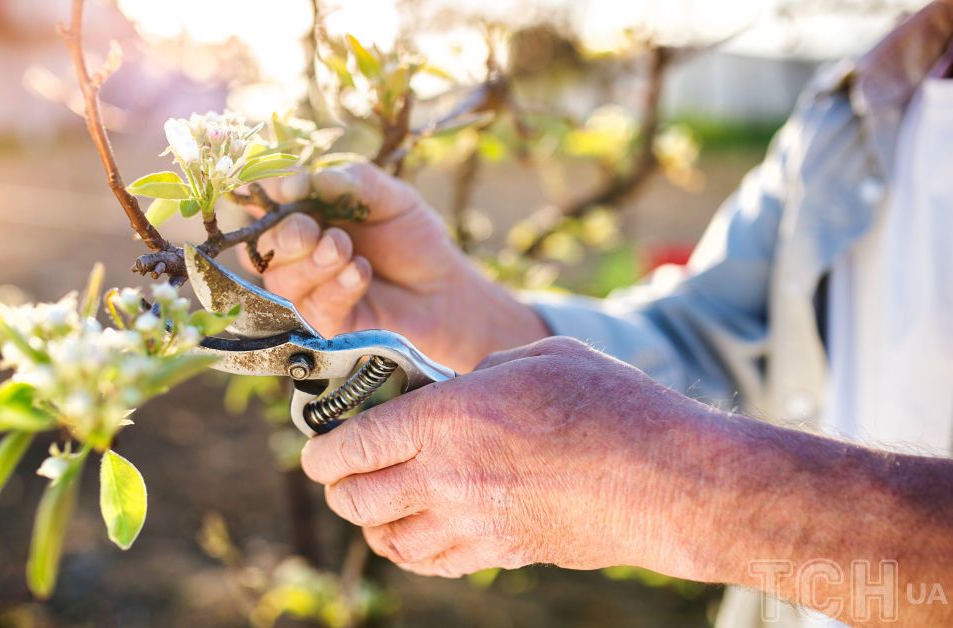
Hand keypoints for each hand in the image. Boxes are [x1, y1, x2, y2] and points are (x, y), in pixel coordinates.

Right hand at [240, 162, 546, 371]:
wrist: (444, 289)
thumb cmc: (413, 239)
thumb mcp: (391, 198)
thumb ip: (352, 182)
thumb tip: (309, 179)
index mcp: (305, 213)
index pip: (265, 200)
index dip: (266, 192)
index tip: (290, 186)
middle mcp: (297, 252)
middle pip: (263, 245)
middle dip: (286, 234)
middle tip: (312, 229)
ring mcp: (306, 291)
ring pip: (281, 279)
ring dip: (312, 263)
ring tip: (346, 250)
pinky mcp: (323, 325)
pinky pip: (312, 307)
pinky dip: (335, 287)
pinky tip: (360, 273)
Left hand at [299, 337, 708, 577]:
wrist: (669, 480)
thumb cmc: (611, 404)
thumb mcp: (538, 356)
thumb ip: (482, 370)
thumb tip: (458, 386)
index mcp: (448, 417)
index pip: (354, 443)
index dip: (322, 450)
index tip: (315, 451)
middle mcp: (447, 476)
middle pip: (357, 497)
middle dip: (337, 487)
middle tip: (339, 474)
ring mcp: (472, 523)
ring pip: (388, 540)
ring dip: (370, 523)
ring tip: (374, 505)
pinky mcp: (501, 553)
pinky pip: (433, 564)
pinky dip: (411, 552)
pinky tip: (416, 535)